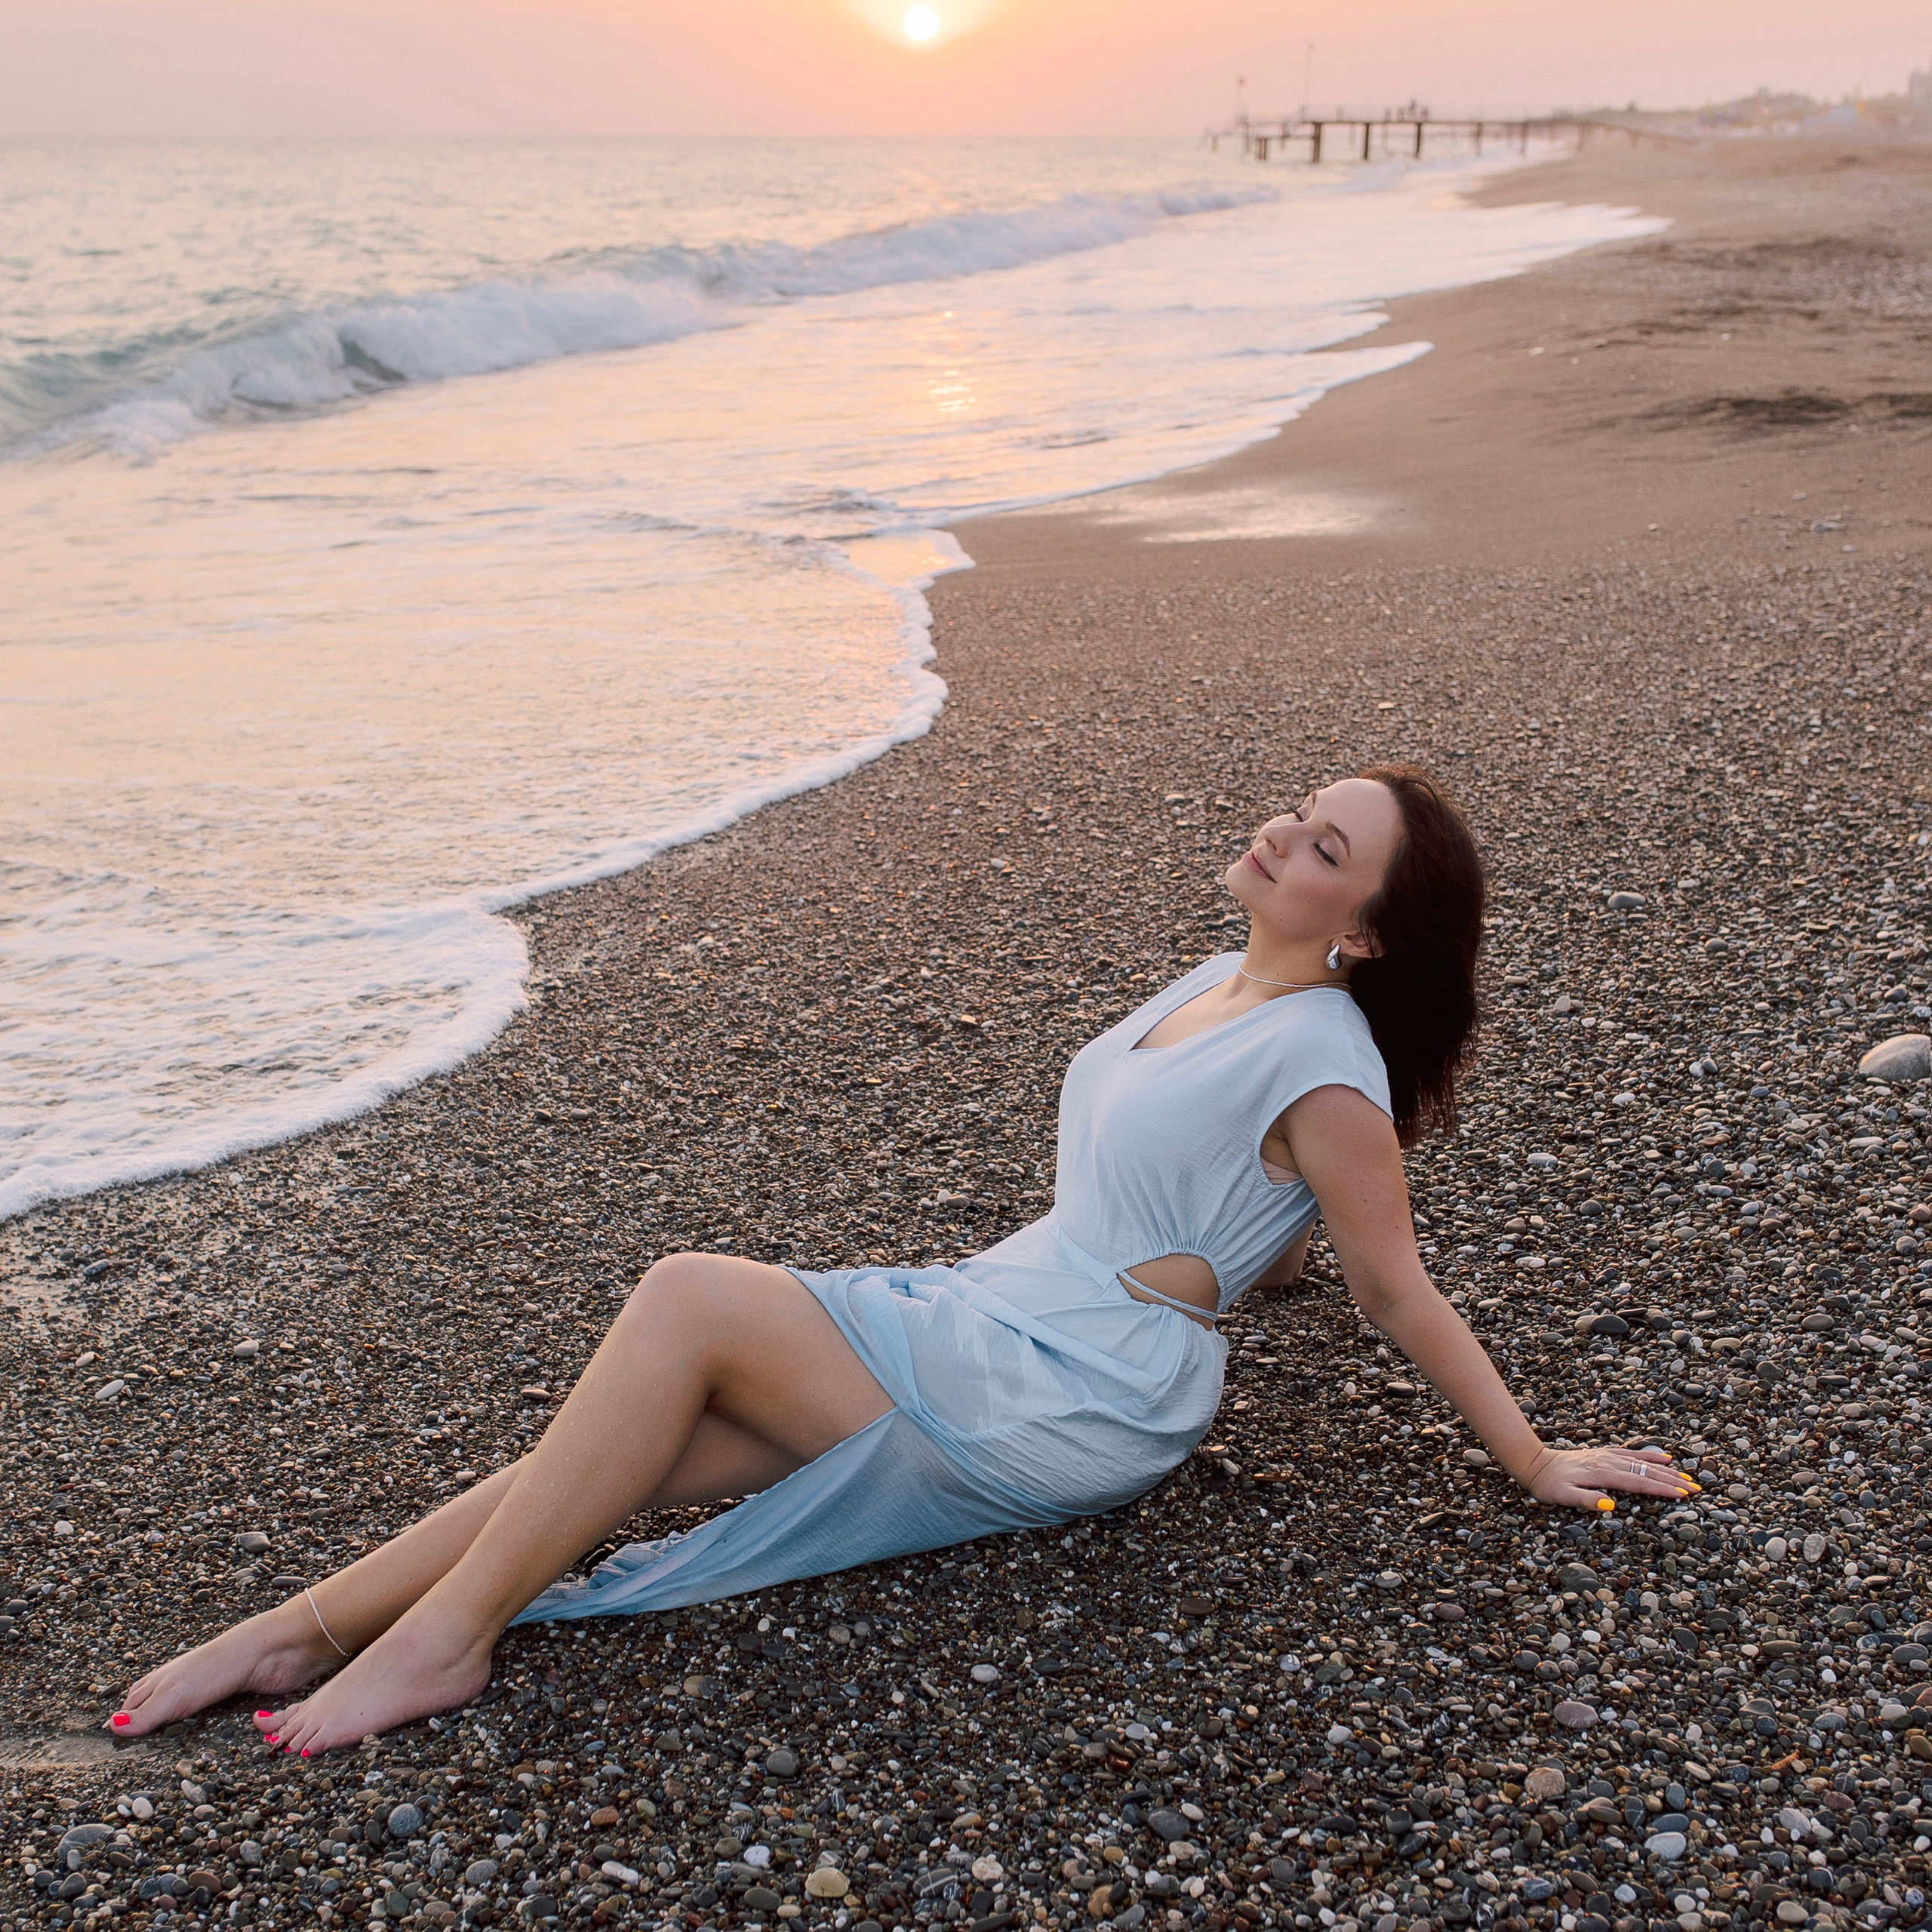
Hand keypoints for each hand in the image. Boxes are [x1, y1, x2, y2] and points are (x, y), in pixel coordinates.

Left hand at [1519, 1444, 1697, 1511]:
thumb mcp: (1562, 1496)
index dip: (1661, 1489)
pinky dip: (1649, 1456)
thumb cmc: (1549, 1485)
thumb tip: (1611, 1505)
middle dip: (1672, 1481)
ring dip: (1666, 1471)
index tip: (1682, 1495)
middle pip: (1645, 1471)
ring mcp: (1607, 1456)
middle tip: (1696, 1489)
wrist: (1535, 1464)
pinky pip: (1632, 1453)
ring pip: (1642, 1462)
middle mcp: (1608, 1462)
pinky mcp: (1604, 1454)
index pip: (1637, 1482)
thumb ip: (1586, 1500)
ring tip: (1688, 1478)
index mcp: (1601, 1474)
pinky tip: (1664, 1459)